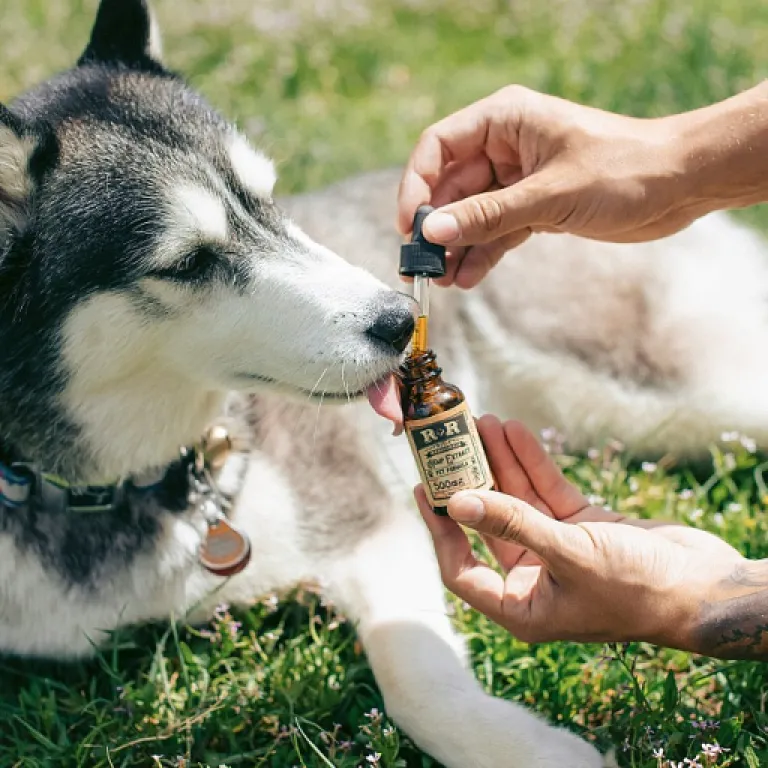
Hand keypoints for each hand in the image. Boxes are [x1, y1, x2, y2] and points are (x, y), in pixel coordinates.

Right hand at [397, 82, 767, 287]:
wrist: (680, 185)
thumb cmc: (625, 169)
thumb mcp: (549, 194)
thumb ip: (488, 216)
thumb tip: (434, 233)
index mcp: (505, 120)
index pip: (439, 147)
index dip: (417, 185)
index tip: (410, 225)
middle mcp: (506, 146)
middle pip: (451, 186)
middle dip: (436, 226)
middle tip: (422, 265)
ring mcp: (519, 178)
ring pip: (472, 214)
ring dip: (457, 246)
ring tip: (443, 280)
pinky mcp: (535, 207)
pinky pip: (497, 231)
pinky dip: (483, 253)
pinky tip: (469, 278)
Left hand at [415, 415, 749, 653]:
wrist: (705, 586)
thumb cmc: (640, 588)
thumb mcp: (570, 554)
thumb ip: (513, 525)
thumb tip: (459, 503)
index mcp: (522, 607)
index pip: (461, 569)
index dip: (440, 530)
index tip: (426, 489)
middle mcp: (534, 580)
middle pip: (488, 524)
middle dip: (471, 482)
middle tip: (451, 443)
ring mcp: (557, 551)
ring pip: (516, 501)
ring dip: (500, 463)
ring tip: (483, 422)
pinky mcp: (582, 528)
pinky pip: (547, 492)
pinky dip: (532, 463)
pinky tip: (514, 433)